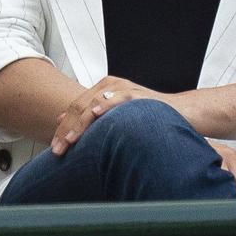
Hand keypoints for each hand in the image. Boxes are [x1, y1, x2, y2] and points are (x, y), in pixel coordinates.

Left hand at [50, 76, 171, 155]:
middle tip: (58, 149)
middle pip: (80, 106)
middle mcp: (112, 86)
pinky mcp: (138, 95)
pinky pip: (118, 98)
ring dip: (80, 124)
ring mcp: (124, 89)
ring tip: (71, 140)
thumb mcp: (119, 117)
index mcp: (105, 89)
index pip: (76, 107)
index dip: (63, 126)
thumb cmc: (151, 117)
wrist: (181, 112)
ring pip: (93, 103)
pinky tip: (95, 114)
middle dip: (66, 129)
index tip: (54, 144)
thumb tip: (72, 130)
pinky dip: (105, 106)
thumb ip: (98, 119)